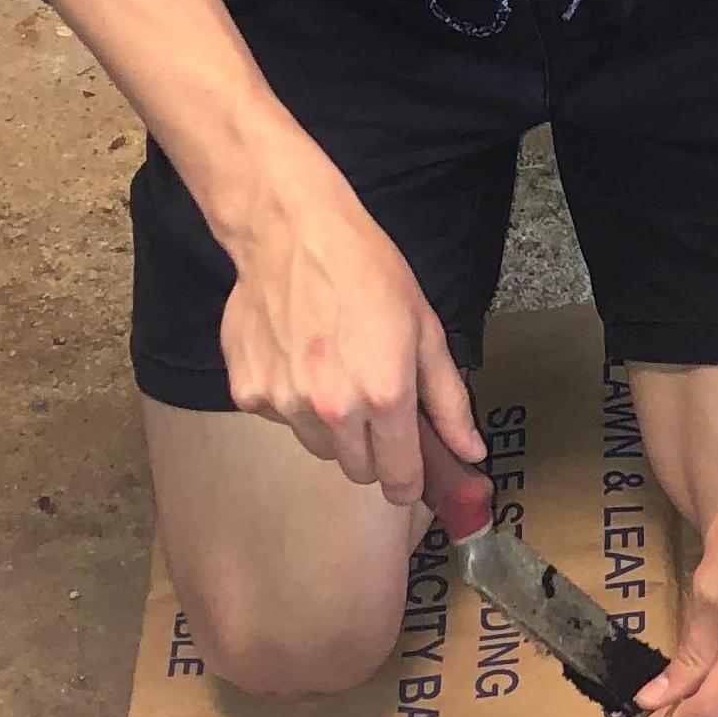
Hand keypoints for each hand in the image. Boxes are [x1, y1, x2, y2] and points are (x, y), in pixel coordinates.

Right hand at [218, 191, 483, 507]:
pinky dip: (293, 402)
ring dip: (332, 427)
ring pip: (318, 448)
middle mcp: (331, 410)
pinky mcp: (247, 394)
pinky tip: (300, 357)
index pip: (399, 478)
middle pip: (358, 470)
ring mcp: (284, 404)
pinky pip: (281, 421)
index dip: (410, 483)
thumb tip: (470, 451)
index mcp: (384, 396)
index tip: (412, 477)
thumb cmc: (367, 273)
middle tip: (376, 404)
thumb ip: (448, 400)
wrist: (292, 233)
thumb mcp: (425, 329)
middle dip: (374, 449)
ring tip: (335, 369)